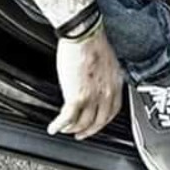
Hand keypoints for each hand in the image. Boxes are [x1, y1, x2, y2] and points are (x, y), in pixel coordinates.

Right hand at [48, 26, 122, 140]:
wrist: (83, 34)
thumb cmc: (93, 41)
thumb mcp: (108, 61)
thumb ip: (105, 77)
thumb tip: (99, 83)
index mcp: (115, 83)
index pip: (113, 110)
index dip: (103, 120)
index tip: (97, 123)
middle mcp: (107, 92)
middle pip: (99, 121)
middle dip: (89, 131)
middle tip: (81, 134)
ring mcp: (93, 97)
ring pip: (83, 123)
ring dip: (73, 129)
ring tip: (65, 129)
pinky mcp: (77, 97)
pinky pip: (68, 118)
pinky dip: (59, 125)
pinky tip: (54, 127)